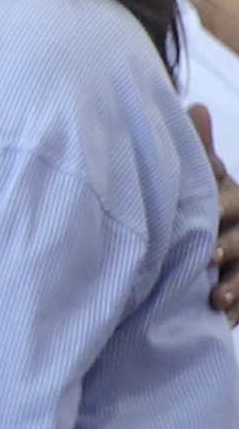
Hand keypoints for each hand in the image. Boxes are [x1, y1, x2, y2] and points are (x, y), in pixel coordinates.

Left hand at [196, 106, 237, 321]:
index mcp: (234, 202)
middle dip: (226, 249)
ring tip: (214, 299)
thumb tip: (194, 104)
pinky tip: (218, 323)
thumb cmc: (215, 203)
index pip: (229, 203)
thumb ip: (201, 150)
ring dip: (234, 286)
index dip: (220, 211)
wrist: (232, 234)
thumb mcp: (211, 178)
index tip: (207, 225)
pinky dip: (236, 312)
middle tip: (205, 260)